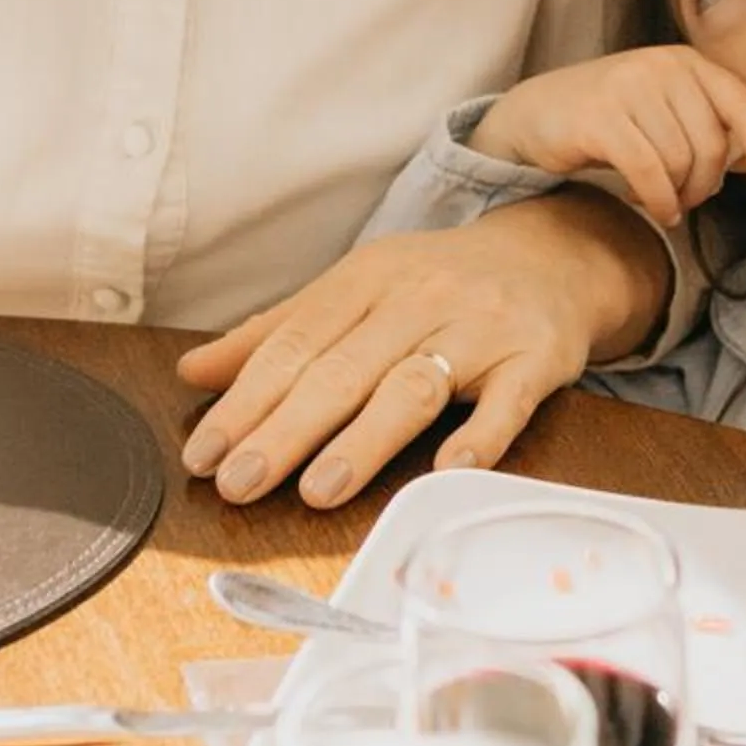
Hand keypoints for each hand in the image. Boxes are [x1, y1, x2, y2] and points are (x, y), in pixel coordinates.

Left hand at [174, 189, 670, 508]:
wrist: (553, 256)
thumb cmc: (438, 285)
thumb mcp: (357, 291)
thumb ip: (277, 333)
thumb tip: (192, 371)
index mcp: (367, 278)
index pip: (295, 342)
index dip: (246, 399)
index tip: (205, 454)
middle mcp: (419, 296)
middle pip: (343, 367)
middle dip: (286, 429)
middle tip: (239, 484)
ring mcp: (479, 326)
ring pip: (413, 384)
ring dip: (364, 439)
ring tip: (317, 489)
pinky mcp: (535, 357)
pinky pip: (507, 400)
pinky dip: (480, 436)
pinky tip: (447, 471)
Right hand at [470, 45, 745, 225]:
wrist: (533, 114)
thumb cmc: (608, 120)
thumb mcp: (663, 110)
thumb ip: (707, 125)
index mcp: (687, 62)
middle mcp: (662, 66)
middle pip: (713, 146)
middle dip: (705, 185)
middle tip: (686, 199)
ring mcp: (630, 87)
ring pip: (681, 163)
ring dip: (676, 196)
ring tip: (658, 198)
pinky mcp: (601, 116)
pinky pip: (649, 172)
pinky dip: (656, 199)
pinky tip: (650, 205)